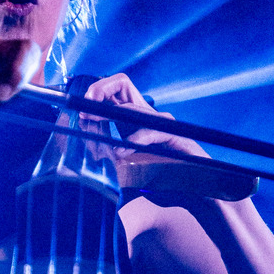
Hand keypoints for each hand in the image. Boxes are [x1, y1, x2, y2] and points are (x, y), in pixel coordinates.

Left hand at [84, 74, 238, 208]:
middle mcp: (148, 115)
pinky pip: (153, 131)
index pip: (116, 89)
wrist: (191, 187)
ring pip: (135, 108)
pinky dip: (137, 138)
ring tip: (95, 123)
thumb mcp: (125, 162)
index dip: (99, 91)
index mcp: (135, 117)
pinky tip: (125, 150)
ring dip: (112, 115)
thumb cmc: (158, 175)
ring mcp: (162, 124)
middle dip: (101, 92)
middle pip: (123, 85)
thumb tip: (86, 144)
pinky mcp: (175, 137)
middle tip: (86, 109)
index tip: (82, 107)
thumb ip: (109, 151)